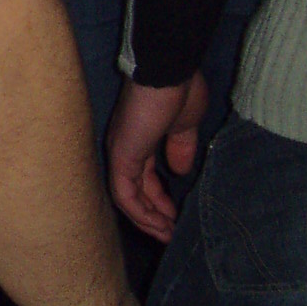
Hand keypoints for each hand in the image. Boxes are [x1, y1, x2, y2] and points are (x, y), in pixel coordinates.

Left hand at [106, 72, 207, 240]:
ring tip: (167, 235)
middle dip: (153, 214)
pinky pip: (125, 194)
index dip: (159, 199)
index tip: (176, 216)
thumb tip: (180, 170)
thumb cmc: (179, 89)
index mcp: (140, 139)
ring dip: (147, 219)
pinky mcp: (121, 157)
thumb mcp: (185, 125)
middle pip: (135, 190)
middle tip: (171, 233)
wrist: (168, 71)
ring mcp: (121, 152)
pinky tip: (159, 225)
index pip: (144, 178)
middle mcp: (125, 148)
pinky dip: (140, 213)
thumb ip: (181, 147)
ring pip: (127, 197)